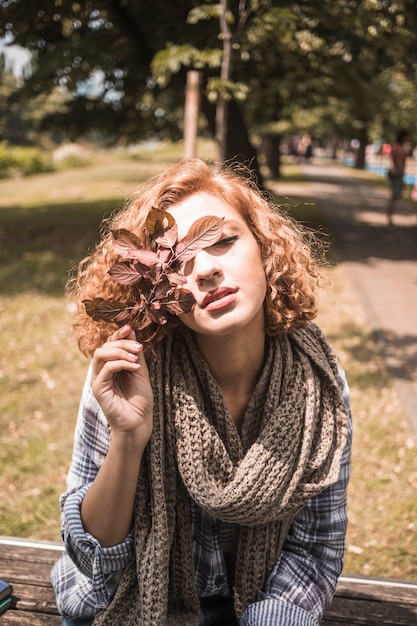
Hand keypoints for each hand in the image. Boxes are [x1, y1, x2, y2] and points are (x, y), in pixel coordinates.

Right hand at [91, 324, 153, 443]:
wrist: (139, 423)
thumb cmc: (140, 400)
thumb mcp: (140, 371)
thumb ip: (135, 353)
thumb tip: (130, 331)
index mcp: (110, 366)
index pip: (109, 344)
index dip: (117, 334)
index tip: (129, 328)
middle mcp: (101, 371)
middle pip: (104, 346)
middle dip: (122, 343)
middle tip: (138, 347)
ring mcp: (98, 380)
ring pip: (100, 354)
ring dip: (120, 351)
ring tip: (136, 357)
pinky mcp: (98, 389)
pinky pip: (106, 369)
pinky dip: (121, 364)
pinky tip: (135, 367)